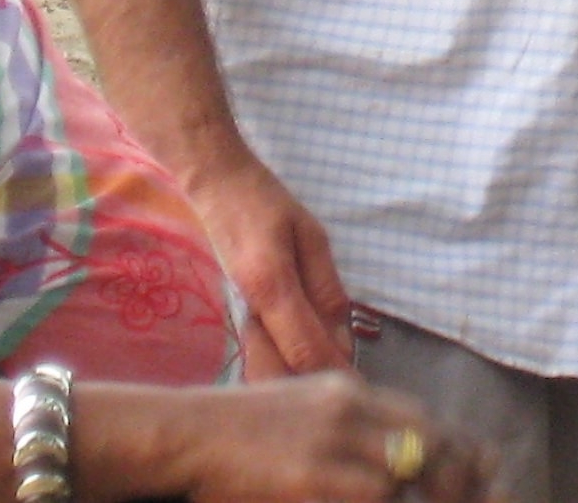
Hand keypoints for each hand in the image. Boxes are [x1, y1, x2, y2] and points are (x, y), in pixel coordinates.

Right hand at [184, 374, 489, 502]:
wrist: (185, 433)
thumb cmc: (235, 432)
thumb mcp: (301, 408)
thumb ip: (347, 422)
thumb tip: (396, 455)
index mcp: (350, 391)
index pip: (427, 419)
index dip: (461, 453)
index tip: (480, 475)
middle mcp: (351, 411)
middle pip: (433, 443)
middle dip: (459, 478)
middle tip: (474, 499)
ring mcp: (335, 446)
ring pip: (407, 474)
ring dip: (426, 495)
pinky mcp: (316, 480)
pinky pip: (376, 495)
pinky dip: (386, 500)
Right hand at [185, 149, 351, 375]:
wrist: (216, 188)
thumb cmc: (268, 204)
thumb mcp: (313, 237)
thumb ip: (327, 290)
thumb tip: (342, 340)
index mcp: (272, 285)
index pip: (304, 348)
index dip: (333, 373)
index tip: (360, 390)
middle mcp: (248, 310)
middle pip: (278, 374)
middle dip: (312, 388)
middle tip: (346, 388)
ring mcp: (236, 316)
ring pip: (262, 373)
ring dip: (294, 384)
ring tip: (328, 377)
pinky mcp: (234, 317)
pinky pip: (257, 356)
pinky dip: (280, 370)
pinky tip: (303, 365)